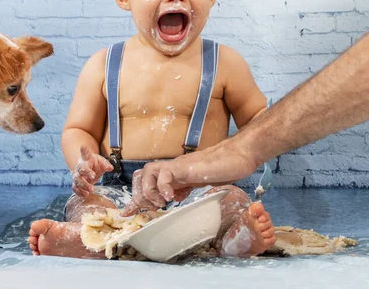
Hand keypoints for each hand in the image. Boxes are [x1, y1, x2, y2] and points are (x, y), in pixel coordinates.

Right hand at [72, 145, 112, 197]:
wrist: (88, 168)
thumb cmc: (95, 163)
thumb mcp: (101, 161)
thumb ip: (105, 164)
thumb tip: (110, 168)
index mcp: (86, 160)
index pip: (85, 155)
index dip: (84, 152)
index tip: (83, 147)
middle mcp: (79, 167)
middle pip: (80, 171)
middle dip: (85, 177)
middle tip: (93, 180)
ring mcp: (77, 175)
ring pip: (76, 181)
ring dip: (83, 187)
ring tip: (91, 190)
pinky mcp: (76, 183)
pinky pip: (75, 188)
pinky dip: (79, 192)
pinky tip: (85, 195)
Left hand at [121, 141, 259, 216]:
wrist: (238, 156)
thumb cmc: (224, 169)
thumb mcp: (200, 183)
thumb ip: (186, 187)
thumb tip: (175, 197)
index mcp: (175, 173)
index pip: (150, 180)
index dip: (139, 196)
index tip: (130, 212)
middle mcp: (173, 168)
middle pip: (143, 174)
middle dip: (140, 194)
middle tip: (147, 208)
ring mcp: (179, 165)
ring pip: (149, 170)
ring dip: (149, 190)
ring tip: (161, 203)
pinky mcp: (186, 166)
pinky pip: (166, 173)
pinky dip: (163, 187)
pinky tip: (172, 198)